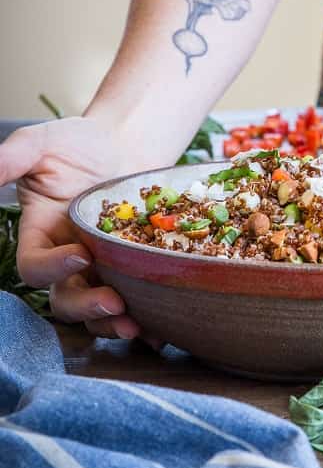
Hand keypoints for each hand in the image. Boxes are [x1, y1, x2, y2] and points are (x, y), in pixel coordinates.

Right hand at [0, 118, 139, 339]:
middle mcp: (66, 258)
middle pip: (64, 298)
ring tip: (136, 325)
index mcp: (40, 234)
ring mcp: (100, 268)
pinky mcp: (131, 270)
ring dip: (111, 323)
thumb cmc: (79, 142)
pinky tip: (162, 325)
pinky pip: (134, 301)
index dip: (51, 267)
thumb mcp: (41, 142)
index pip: (34, 266)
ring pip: (96, 310)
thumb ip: (13, 157)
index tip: (81, 253)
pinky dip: (146, 317)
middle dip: (86, 306)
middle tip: (114, 303)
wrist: (127, 143)